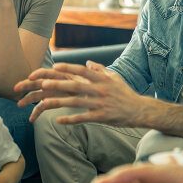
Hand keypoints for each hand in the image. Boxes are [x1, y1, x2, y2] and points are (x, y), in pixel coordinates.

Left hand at [14, 61, 147, 124]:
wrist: (139, 110)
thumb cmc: (125, 93)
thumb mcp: (114, 77)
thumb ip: (100, 69)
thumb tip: (87, 62)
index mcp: (102, 79)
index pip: (83, 71)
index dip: (69, 68)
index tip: (55, 66)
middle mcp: (100, 90)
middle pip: (76, 86)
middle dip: (58, 84)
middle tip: (43, 83)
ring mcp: (100, 104)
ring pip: (76, 103)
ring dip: (59, 102)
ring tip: (44, 103)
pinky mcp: (101, 117)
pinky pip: (83, 118)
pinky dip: (70, 120)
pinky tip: (58, 120)